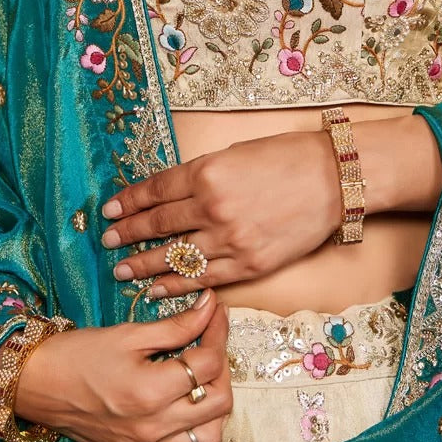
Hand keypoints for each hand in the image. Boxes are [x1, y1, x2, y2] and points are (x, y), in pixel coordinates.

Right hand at [10, 290, 232, 441]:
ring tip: (202, 380)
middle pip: (219, 401)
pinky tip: (192, 415)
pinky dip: (198, 440)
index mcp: (149, 391)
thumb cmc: (80, 353)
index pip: (208, 362)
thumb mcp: (129, 333)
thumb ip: (177, 324)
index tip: (216, 313)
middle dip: (222, 366)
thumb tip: (212, 305)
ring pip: (210, 436)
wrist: (38, 385)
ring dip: (215, 406)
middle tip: (210, 344)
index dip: (218, 331)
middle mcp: (152, 428)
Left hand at [100, 130, 342, 298]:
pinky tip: (156, 288)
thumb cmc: (288, 158)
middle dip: (129, 233)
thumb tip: (172, 193)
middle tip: (107, 241)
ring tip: (122, 270)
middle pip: (159, 224)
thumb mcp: (235, 154)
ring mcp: (230, 238)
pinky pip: (203, 278)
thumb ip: (202, 174)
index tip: (110, 210)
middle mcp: (213, 206)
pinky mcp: (249, 263)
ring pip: (175, 256)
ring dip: (144, 264)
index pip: (156, 190)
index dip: (130, 201)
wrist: (334, 179)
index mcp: (207, 171)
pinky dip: (176, 284)